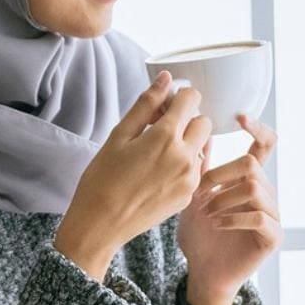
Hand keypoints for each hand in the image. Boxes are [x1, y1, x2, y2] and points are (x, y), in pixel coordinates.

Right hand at [54, 72, 210, 272]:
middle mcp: (185, 157)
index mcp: (166, 137)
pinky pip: (196, 170)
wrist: (100, 225)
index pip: (191, 99)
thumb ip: (146, 104)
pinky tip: (158, 174)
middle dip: (188, 120)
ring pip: (202, 147)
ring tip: (157, 155)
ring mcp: (190, 179)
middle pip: (204, 122)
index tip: (165, 105)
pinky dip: (184, 165)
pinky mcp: (189, 196)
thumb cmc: (102, 178)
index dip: (178, 97)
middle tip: (161, 129)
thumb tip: (165, 79)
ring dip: (188, 143)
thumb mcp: (119, 136)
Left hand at [176, 112, 281, 301]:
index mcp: (250, 179)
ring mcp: (272, 215)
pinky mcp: (273, 236)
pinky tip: (217, 224)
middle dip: (222, 173)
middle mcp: (265, 193)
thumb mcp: (194, 195)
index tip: (240, 116)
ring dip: (224, 197)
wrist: (202, 272)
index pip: (264, 145)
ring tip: (206, 212)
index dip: (257, 128)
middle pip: (252, 164)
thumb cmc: (199, 234)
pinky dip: (234, 218)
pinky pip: (260, 216)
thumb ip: (201, 166)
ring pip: (255, 187)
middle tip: (200, 190)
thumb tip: (199, 128)